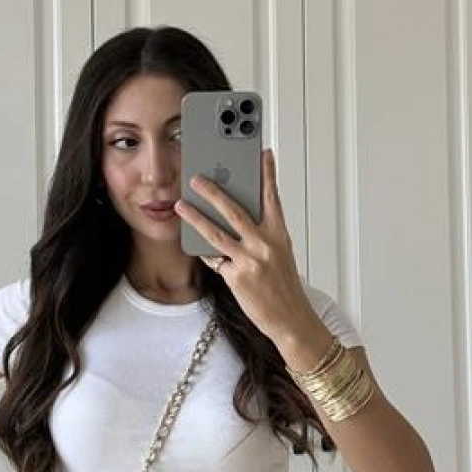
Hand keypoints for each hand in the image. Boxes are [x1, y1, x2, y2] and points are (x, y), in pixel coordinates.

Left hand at [174, 148, 317, 344]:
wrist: (290, 318)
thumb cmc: (283, 286)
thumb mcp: (280, 253)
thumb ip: (262, 234)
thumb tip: (238, 217)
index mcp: (279, 234)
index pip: (272, 198)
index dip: (267, 174)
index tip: (263, 153)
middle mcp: (265, 244)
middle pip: (234, 211)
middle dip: (213, 191)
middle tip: (197, 178)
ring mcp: (250, 261)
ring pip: (216, 233)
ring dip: (195, 217)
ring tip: (181, 205)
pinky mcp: (236, 277)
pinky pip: (214, 259)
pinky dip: (204, 251)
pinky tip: (193, 242)